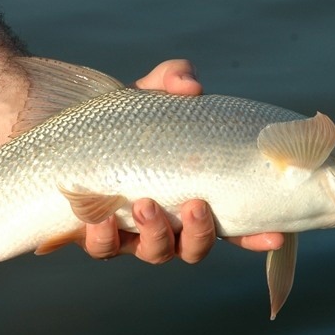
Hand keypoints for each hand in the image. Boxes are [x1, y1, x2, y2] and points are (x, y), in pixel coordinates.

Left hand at [82, 60, 282, 262]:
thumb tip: (189, 84)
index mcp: (191, 196)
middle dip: (199, 233)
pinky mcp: (95, 236)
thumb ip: (172, 81)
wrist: (59, 124)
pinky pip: (102, 248)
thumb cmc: (118, 117)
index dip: (255, 236)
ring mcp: (132, 234)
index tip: (275, 233)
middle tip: (195, 206)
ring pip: (154, 252)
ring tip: (144, 203)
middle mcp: (168, 223)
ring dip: (154, 233)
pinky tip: (96, 216)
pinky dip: (100, 234)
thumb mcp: (148, 94)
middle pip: (194, 248)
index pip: (233, 226)